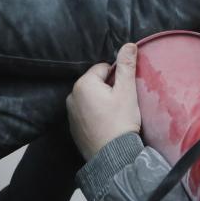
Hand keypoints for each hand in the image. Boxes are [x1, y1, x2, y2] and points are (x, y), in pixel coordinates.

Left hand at [67, 43, 141, 161]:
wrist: (113, 156)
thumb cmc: (121, 121)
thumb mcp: (127, 91)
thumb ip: (126, 66)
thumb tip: (129, 44)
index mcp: (83, 84)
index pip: (103, 68)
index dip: (117, 78)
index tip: (123, 93)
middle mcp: (72, 96)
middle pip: (95, 83)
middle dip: (108, 89)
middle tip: (120, 105)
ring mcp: (70, 113)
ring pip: (90, 98)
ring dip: (101, 101)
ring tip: (113, 116)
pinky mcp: (73, 127)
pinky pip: (86, 113)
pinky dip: (95, 115)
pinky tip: (105, 124)